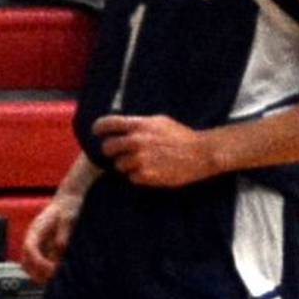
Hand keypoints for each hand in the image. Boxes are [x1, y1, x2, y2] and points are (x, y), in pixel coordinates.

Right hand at [21, 190, 80, 281]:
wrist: (68, 201)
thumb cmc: (68, 208)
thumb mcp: (68, 219)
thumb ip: (63, 235)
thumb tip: (60, 249)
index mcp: (36, 230)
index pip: (30, 249)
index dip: (40, 262)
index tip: (53, 270)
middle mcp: (33, 239)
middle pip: (25, 262)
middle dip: (37, 274)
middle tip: (54, 281)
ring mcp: (37, 245)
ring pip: (30, 266)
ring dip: (40, 275)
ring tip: (57, 280)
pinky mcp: (43, 248)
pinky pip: (39, 265)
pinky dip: (46, 272)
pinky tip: (59, 274)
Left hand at [95, 113, 213, 185]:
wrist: (200, 153)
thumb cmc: (180, 136)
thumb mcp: (159, 121)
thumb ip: (138, 124)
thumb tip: (121, 126)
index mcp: (139, 125)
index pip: (108, 124)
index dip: (99, 128)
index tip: (97, 132)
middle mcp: (136, 141)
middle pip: (107, 147)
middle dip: (111, 151)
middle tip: (118, 153)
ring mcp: (141, 159)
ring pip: (118, 165)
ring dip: (126, 165)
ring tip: (141, 163)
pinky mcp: (147, 175)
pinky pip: (131, 177)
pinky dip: (137, 176)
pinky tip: (150, 171)